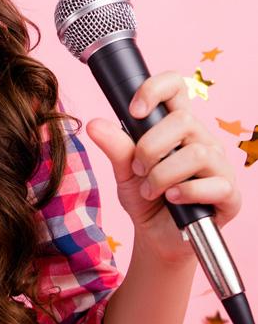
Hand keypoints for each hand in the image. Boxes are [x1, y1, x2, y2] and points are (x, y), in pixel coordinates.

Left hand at [85, 70, 242, 265]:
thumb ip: (115, 147)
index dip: (156, 89)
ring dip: (162, 175)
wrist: (155, 235)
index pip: (176, 88)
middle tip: (138, 169)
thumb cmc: (143, 197)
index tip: (134, 111)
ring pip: (196, 153)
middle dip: (150, 148)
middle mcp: (202, 140)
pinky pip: (214, 184)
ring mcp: (219, 166)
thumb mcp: (123, 171)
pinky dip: (185, 193)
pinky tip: (171, 199)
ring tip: (149, 190)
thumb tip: (94, 124)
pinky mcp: (229, 194)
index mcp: (176, 128)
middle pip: (184, 120)